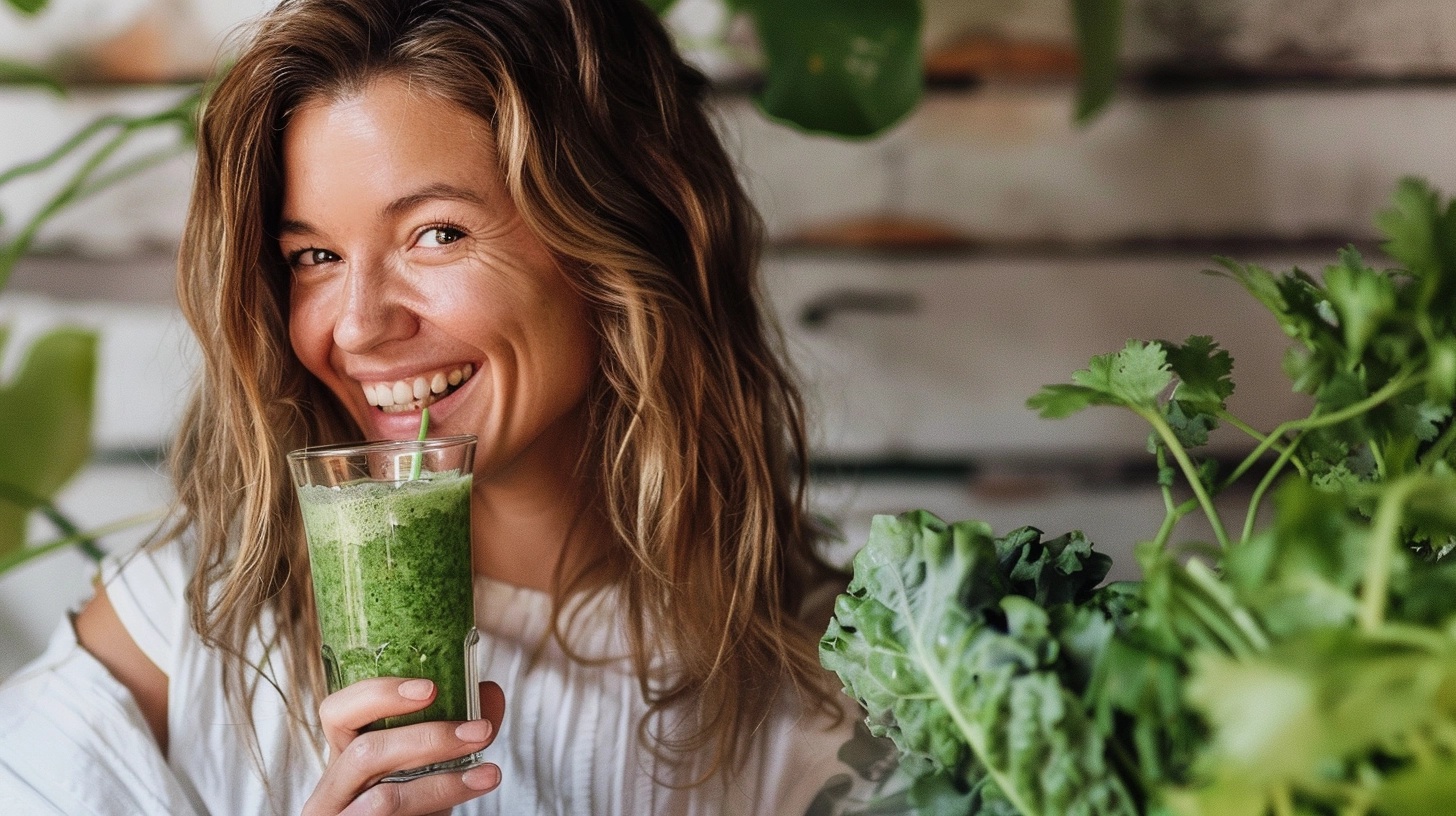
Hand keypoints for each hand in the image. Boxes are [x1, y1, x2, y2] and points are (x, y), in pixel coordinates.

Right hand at [302, 678, 505, 815]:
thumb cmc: (413, 799)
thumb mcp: (429, 761)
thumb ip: (454, 727)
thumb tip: (489, 692)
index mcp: (344, 751)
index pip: (337, 712)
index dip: (378, 695)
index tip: (430, 688)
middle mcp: (334, 786)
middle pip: (364, 752)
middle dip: (429, 738)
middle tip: (481, 729)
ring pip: (385, 797)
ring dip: (444, 780)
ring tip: (490, 771)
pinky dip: (442, 797)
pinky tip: (475, 785)